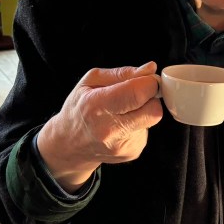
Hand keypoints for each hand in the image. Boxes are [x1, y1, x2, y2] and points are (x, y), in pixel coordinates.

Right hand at [37, 62, 162, 190]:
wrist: (69, 145)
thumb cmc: (79, 108)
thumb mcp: (91, 81)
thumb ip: (123, 73)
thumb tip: (150, 69)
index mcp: (97, 106)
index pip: (139, 93)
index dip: (149, 83)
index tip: (146, 79)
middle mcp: (109, 129)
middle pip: (154, 110)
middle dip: (151, 97)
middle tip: (137, 94)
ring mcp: (121, 145)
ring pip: (152, 120)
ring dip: (143, 111)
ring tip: (121, 112)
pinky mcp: (131, 153)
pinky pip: (146, 131)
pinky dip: (138, 124)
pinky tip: (122, 125)